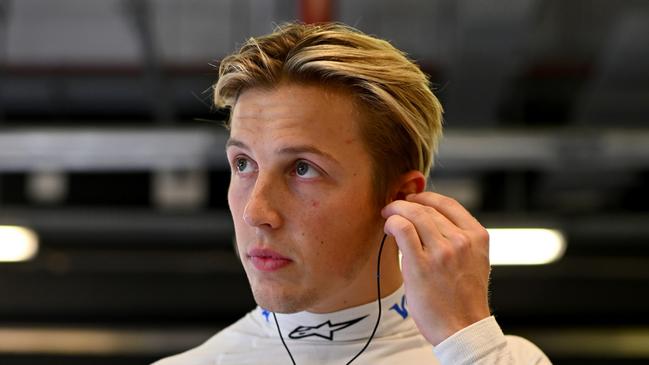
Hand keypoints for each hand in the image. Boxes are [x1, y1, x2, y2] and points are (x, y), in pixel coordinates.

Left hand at [382, 192, 490, 345]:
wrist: (463, 329)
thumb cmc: (464, 298)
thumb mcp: (473, 260)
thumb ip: (458, 239)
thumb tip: (428, 221)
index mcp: (477, 237)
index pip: (448, 203)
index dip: (425, 196)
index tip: (412, 199)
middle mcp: (462, 241)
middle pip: (427, 207)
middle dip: (406, 204)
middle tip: (394, 208)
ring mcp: (442, 252)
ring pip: (414, 214)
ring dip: (396, 210)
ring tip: (388, 216)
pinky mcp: (421, 265)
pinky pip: (402, 230)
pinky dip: (392, 222)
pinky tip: (388, 228)